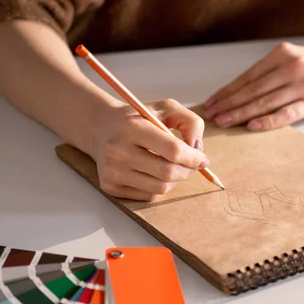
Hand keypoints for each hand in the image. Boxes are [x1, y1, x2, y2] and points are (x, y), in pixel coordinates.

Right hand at [92, 99, 208, 200]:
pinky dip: (160, 186)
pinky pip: (148, 195)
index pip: (172, 150)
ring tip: (175, 167)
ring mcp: (112, 171)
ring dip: (176, 180)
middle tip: (193, 165)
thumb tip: (198, 149)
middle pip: (168, 173)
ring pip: (160, 188)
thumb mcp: (166, 108)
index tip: (202, 158)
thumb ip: (190, 122)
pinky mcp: (110, 186)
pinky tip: (156, 172)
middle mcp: (118, 151)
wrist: (101, 128)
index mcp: (131, 127)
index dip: (193, 157)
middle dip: (188, 171)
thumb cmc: (139, 118)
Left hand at [203, 42, 303, 129]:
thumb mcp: (295, 59)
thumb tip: (240, 92)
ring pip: (265, 101)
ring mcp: (303, 84)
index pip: (248, 76)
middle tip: (212, 115)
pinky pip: (286, 113)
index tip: (211, 102)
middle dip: (229, 103)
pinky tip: (252, 126)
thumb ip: (271, 72)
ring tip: (225, 122)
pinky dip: (268, 121)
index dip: (227, 91)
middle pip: (252, 89)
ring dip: (241, 114)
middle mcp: (291, 66)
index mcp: (282, 54)